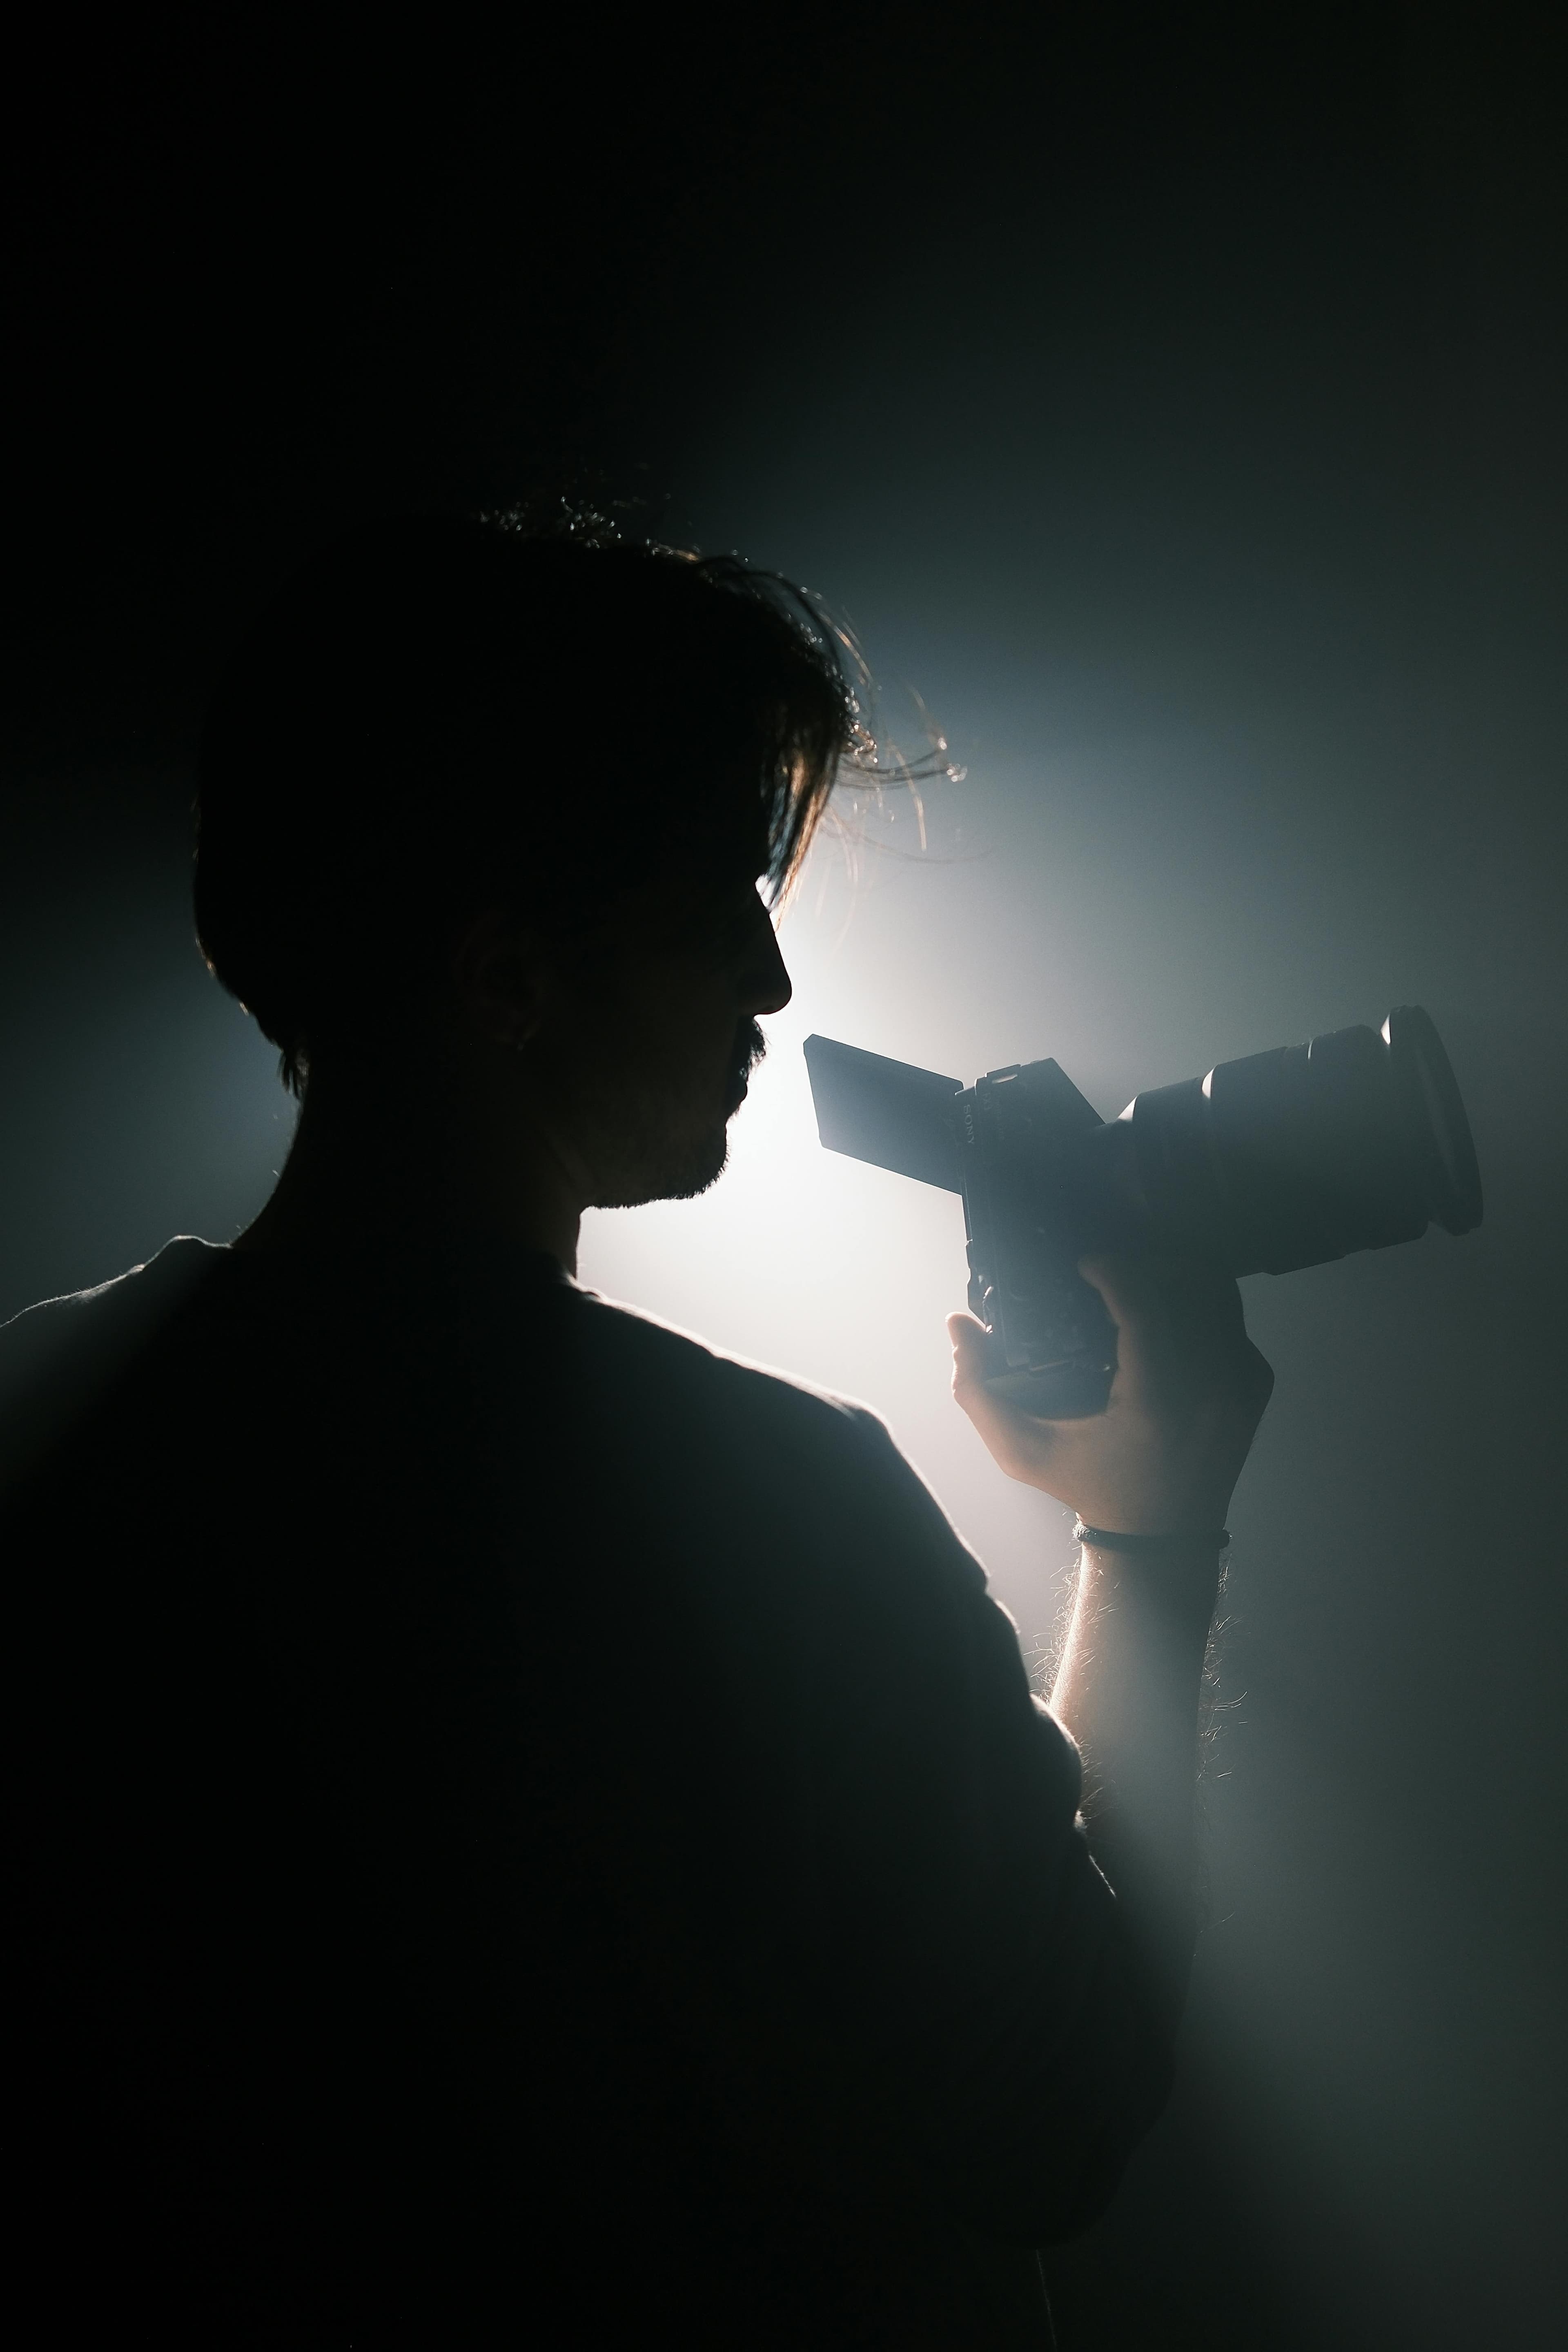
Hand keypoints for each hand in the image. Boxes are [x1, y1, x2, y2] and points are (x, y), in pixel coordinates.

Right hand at [948, 1254, 1273, 1534]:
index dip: (1111, 1268)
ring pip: (1221, 1292)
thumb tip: (959, 1324)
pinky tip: (1171, 1319)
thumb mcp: (1022, 1452)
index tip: (1085, 1264)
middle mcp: (1209, 1387)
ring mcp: (1241, 1384)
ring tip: (1143, 1283)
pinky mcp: (1257, 1385)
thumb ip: (978, 1390)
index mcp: (1155, 1400)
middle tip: (1115, 1271)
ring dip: (1181, 1276)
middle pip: (1192, 1281)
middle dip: (1150, 1263)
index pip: (1143, 1305)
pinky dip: (1203, 1308)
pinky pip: (1234, 1320)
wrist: (1162, 1537)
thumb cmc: (1090, 1487)